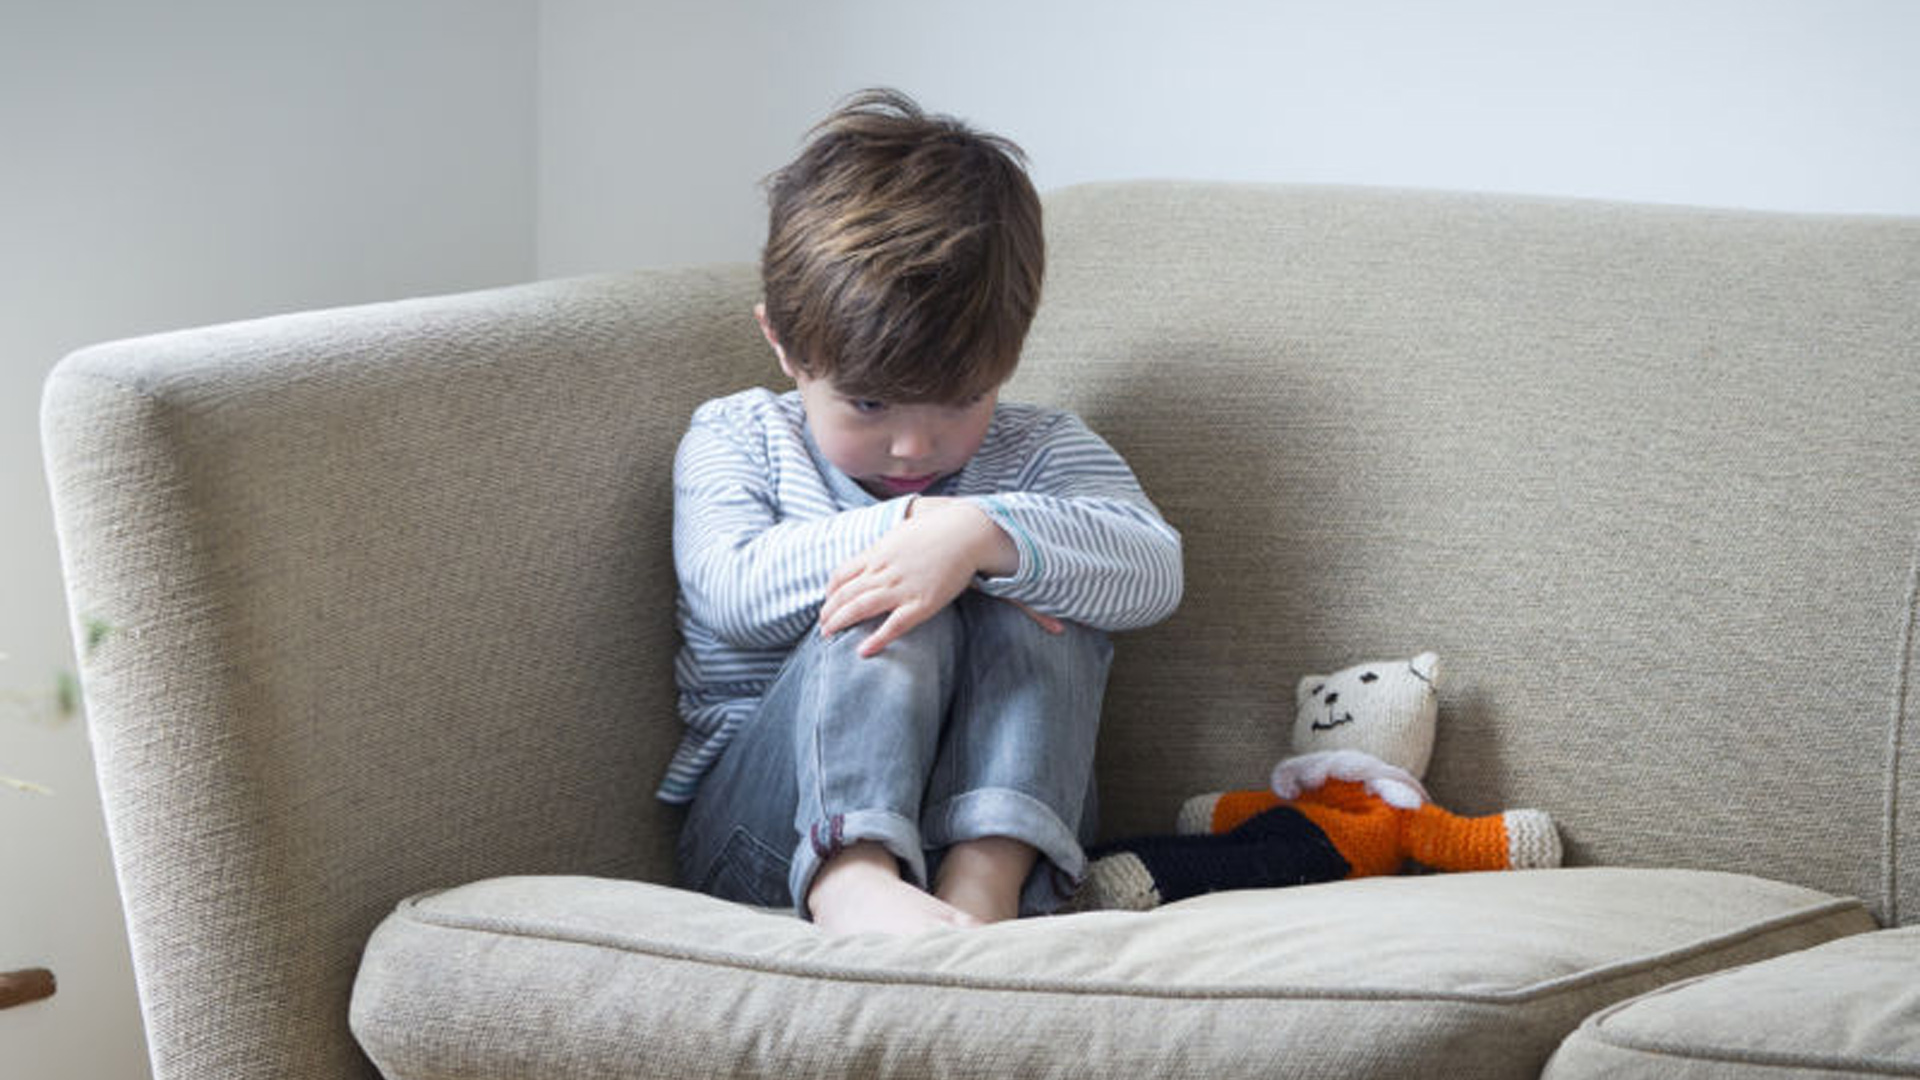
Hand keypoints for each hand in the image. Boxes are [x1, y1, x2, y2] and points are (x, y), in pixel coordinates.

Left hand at [820, 498, 1023, 656]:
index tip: (827, 602)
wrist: (966, 532)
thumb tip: (869, 560)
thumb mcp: (899, 534)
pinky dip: (876, 639)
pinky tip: (863, 651)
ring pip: (861, 608)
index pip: (841, 575)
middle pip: (846, 594)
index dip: (830, 592)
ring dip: (840, 622)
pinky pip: (894, 625)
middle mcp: (884, 571)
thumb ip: (882, 550)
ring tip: (828, 635)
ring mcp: (902, 588)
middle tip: (823, 625)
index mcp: (877, 553)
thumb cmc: (935, 530)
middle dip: (829, 611)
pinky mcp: (922, 604)